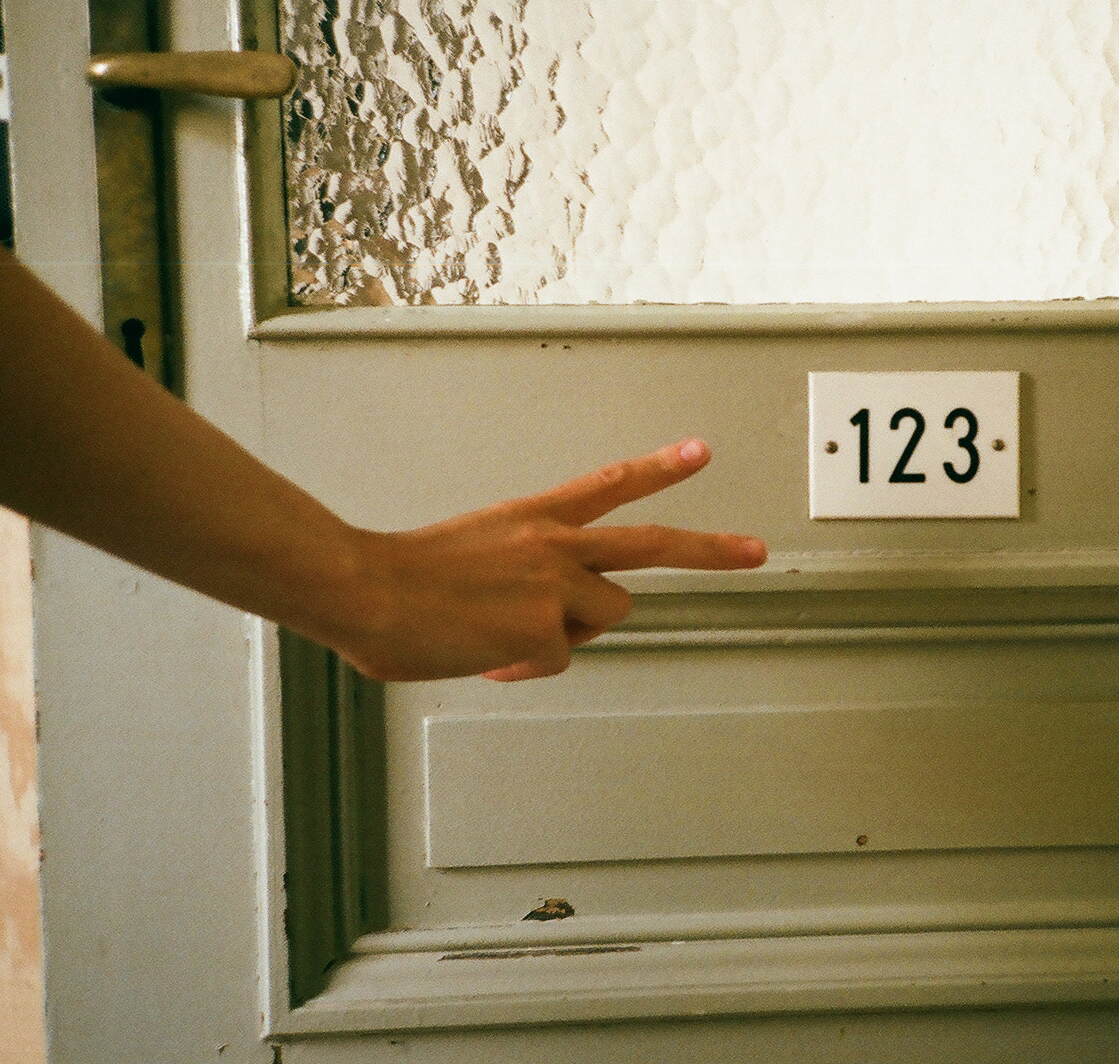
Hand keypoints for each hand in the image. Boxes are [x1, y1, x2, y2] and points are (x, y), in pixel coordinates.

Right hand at [333, 438, 765, 681]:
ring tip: (505, 630)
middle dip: (712, 550)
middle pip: (653, 545)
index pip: (611, 484)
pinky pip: (555, 659)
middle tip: (755, 551)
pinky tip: (484, 656)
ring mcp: (555, 587)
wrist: (363, 585)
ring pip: (605, 617)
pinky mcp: (544, 631)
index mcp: (535, 516)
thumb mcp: (474, 553)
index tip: (699, 454)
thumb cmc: (400, 575)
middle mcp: (555, 544)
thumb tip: (539, 629)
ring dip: (570, 631)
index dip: (659, 468)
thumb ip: (522, 577)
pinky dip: (522, 666)